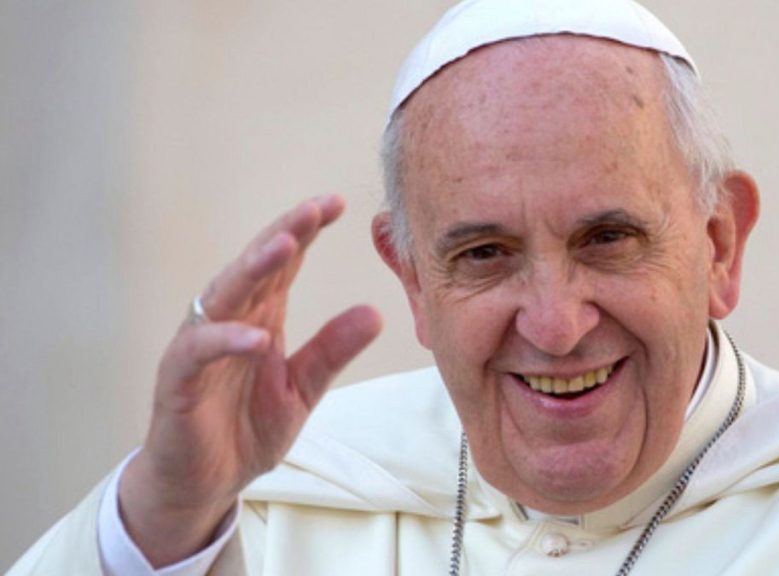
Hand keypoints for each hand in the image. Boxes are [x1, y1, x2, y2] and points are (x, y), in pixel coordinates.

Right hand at [119, 195, 381, 566]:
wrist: (205, 484)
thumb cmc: (245, 429)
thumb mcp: (303, 389)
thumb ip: (332, 351)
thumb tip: (376, 312)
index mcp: (260, 316)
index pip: (283, 264)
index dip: (305, 232)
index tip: (336, 203)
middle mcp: (229, 321)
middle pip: (255, 266)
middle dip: (284, 233)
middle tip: (316, 208)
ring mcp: (201, 347)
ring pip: (224, 295)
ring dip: (253, 268)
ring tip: (286, 246)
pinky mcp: (178, 380)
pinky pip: (198, 352)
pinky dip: (226, 340)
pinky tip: (257, 336)